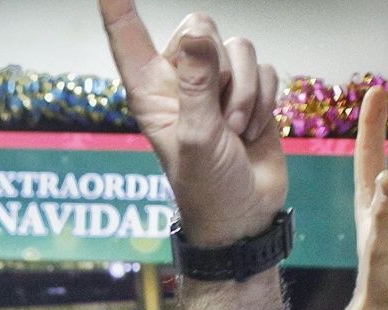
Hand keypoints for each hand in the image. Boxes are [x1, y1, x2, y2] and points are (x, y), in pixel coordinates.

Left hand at [101, 0, 285, 245]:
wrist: (244, 211)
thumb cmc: (206, 185)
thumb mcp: (197, 137)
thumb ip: (198, 85)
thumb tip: (198, 34)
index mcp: (150, 92)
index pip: (129, 39)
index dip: (119, 9)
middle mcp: (181, 80)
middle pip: (200, 27)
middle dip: (219, 65)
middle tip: (220, 113)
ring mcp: (217, 84)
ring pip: (241, 48)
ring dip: (247, 91)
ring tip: (236, 131)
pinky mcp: (251, 90)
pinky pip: (268, 67)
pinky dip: (267, 100)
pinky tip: (253, 131)